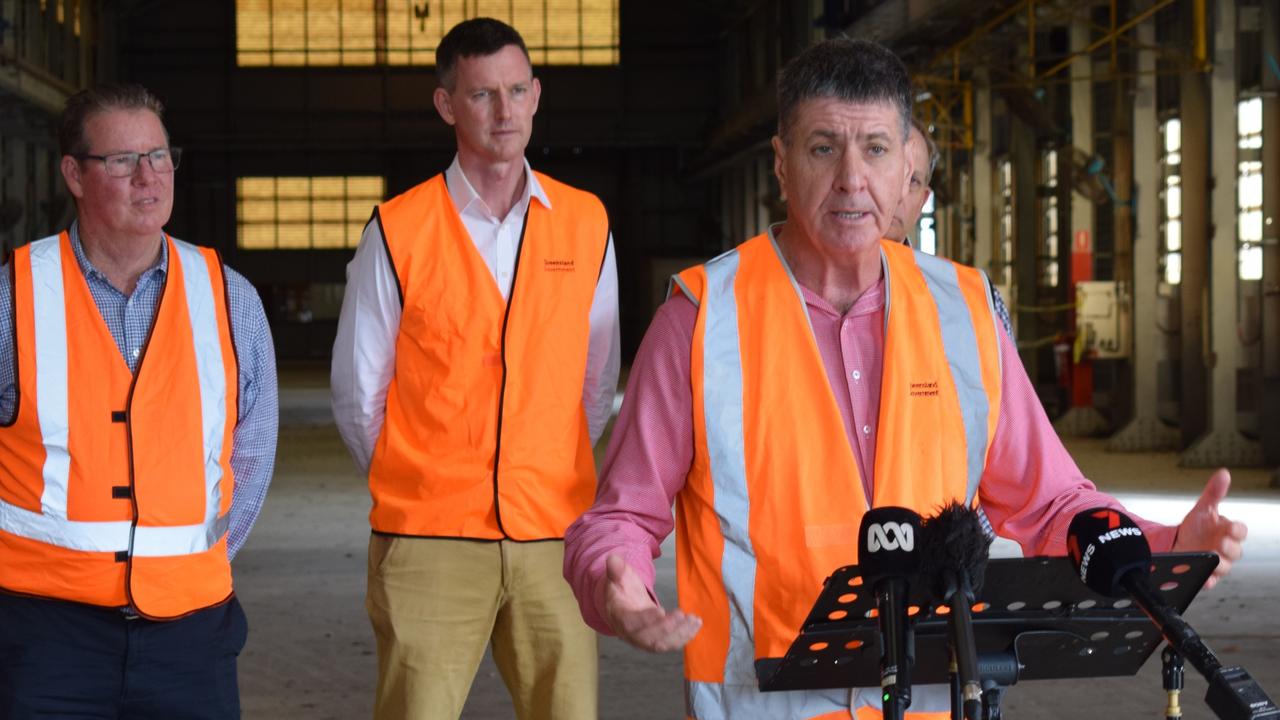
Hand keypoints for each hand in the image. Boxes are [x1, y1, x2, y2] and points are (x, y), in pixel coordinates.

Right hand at [602, 554, 701, 651]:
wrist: (623, 606)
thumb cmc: (622, 591)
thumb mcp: (618, 577)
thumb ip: (616, 569)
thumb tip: (613, 558)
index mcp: (620, 618)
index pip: (631, 623)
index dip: (646, 619)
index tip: (661, 611)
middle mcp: (631, 634)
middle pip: (648, 638)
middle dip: (667, 628)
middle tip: (682, 614)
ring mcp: (644, 641)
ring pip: (662, 644)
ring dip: (680, 634)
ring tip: (694, 620)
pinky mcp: (657, 642)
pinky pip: (671, 644)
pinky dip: (685, 637)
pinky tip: (695, 625)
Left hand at [1172, 469, 1247, 589]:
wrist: (1178, 544)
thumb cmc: (1196, 527)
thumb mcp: (1203, 509)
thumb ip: (1214, 493)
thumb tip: (1224, 473)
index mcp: (1227, 532)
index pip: (1240, 531)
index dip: (1238, 530)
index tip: (1231, 527)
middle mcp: (1225, 549)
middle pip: (1235, 551)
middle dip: (1230, 547)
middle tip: (1221, 542)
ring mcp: (1216, 563)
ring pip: (1225, 567)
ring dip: (1220, 564)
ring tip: (1212, 558)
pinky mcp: (1206, 575)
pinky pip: (1210, 581)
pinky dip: (1208, 580)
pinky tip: (1204, 579)